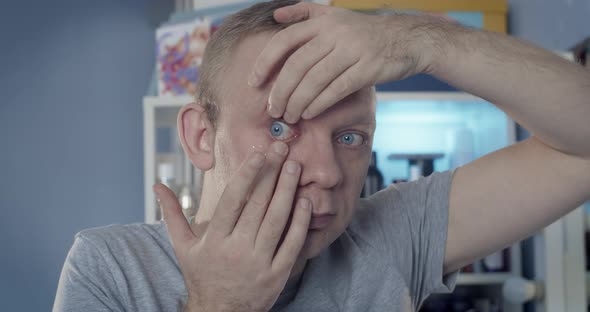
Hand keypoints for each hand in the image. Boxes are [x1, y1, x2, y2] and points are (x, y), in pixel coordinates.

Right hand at [154, 142, 311, 311]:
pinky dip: (300, 222)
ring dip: (287, 191)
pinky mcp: (277, 274)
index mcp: (214, 239)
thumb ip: (172, 214)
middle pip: (257, 205)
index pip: (232, 200)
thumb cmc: (202, 275)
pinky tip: (305, 201)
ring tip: (295, 167)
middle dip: (271, 174)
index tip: (258, 153)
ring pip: (276, 220)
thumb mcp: (183, 247)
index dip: (247, 175)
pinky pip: (292, 244)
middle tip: (282, 149)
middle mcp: (236, 249)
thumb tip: (157, 186)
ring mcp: (259, 262)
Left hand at [248, 2, 440, 123]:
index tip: (253, 82)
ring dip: (297, 102)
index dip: (265, 63)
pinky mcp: (368, 68)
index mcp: (323, 21)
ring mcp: (353, 50)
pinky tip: (308, 114)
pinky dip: (319, 104)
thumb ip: (305, 13)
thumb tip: (276, 16)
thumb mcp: (336, 15)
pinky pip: (336, 89)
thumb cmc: (366, 32)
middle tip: (272, 109)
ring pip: (315, 80)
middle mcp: (336, 33)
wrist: (409, 39)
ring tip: (288, 116)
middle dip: (280, 91)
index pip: (285, 41)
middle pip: (297, 65)